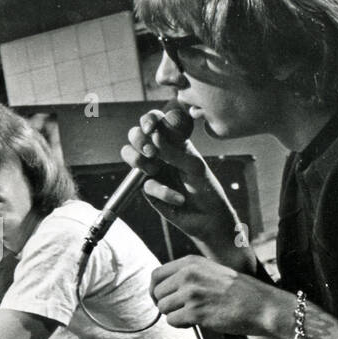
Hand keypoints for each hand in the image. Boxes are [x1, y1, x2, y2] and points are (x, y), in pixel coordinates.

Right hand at [122, 109, 244, 261]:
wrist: (208, 218)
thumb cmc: (206, 188)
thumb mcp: (193, 166)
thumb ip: (173, 151)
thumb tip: (154, 136)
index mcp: (174, 141)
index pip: (156, 122)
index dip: (150, 120)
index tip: (152, 127)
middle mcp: (160, 152)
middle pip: (136, 135)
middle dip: (139, 140)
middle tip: (150, 152)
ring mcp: (152, 170)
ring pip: (130, 155)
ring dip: (139, 160)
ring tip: (154, 169)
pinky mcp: (149, 189)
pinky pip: (146, 184)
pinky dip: (163, 192)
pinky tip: (178, 199)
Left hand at [151, 255, 290, 336]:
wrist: (262, 306)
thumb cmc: (240, 292)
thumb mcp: (213, 272)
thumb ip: (190, 275)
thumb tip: (165, 288)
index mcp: (191, 262)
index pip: (156, 275)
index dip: (155, 290)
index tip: (163, 299)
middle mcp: (188, 275)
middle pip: (158, 293)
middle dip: (166, 305)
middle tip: (182, 311)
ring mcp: (191, 293)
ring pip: (163, 308)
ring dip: (175, 315)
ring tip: (193, 316)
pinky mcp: (196, 312)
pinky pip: (173, 321)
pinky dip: (181, 325)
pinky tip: (196, 323)